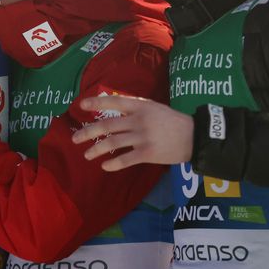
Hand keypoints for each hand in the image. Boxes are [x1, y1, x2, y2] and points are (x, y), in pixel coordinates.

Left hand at [70, 95, 193, 170]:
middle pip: (106, 126)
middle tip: (75, 139)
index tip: (82, 105)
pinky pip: (125, 159)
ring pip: (112, 143)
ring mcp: (142, 137)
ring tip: (87, 155)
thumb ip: (135, 108)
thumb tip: (113, 105)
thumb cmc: (172, 121)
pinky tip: (105, 166)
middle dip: (87, 132)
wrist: (194, 136)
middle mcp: (138, 120)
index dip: (96, 103)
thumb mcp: (154, 107)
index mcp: (140, 106)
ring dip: (96, 150)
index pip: (113, 102)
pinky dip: (113, 163)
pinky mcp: (147, 153)